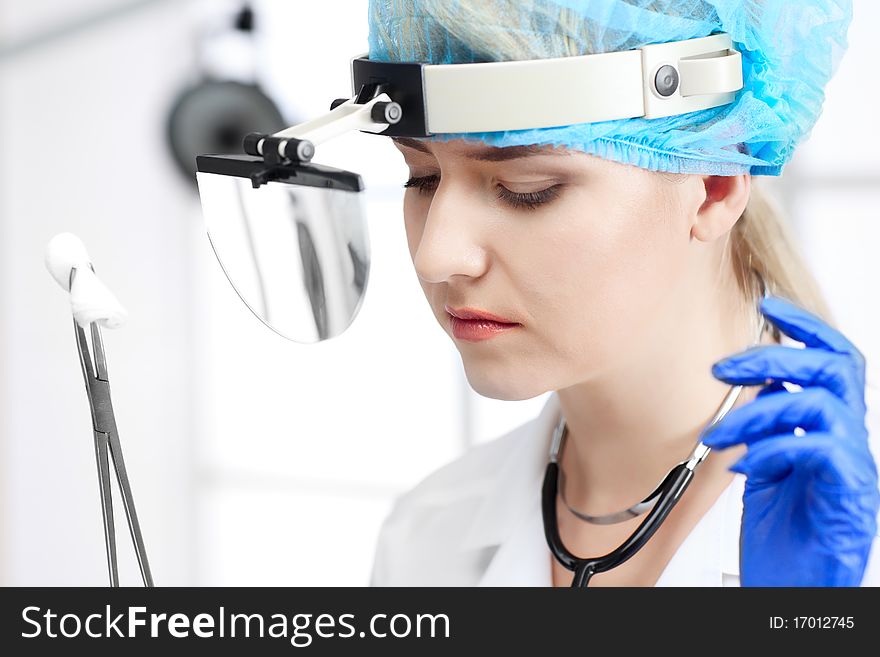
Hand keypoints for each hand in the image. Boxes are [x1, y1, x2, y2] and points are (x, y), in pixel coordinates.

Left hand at [702, 295, 879, 585]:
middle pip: (833, 367)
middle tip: (723, 368)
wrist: (797, 590)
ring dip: (758, 411)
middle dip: (773, 356)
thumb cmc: (784, 536)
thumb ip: (766, 429)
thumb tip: (749, 392)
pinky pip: (819, 448)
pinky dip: (776, 448)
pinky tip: (748, 466)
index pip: (832, 359)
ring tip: (719, 434)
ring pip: (820, 403)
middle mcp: (849, 439)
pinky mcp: (852, 494)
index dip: (806, 326)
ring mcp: (855, 465)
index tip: (768, 305)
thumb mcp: (766, 469)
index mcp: (830, 429)